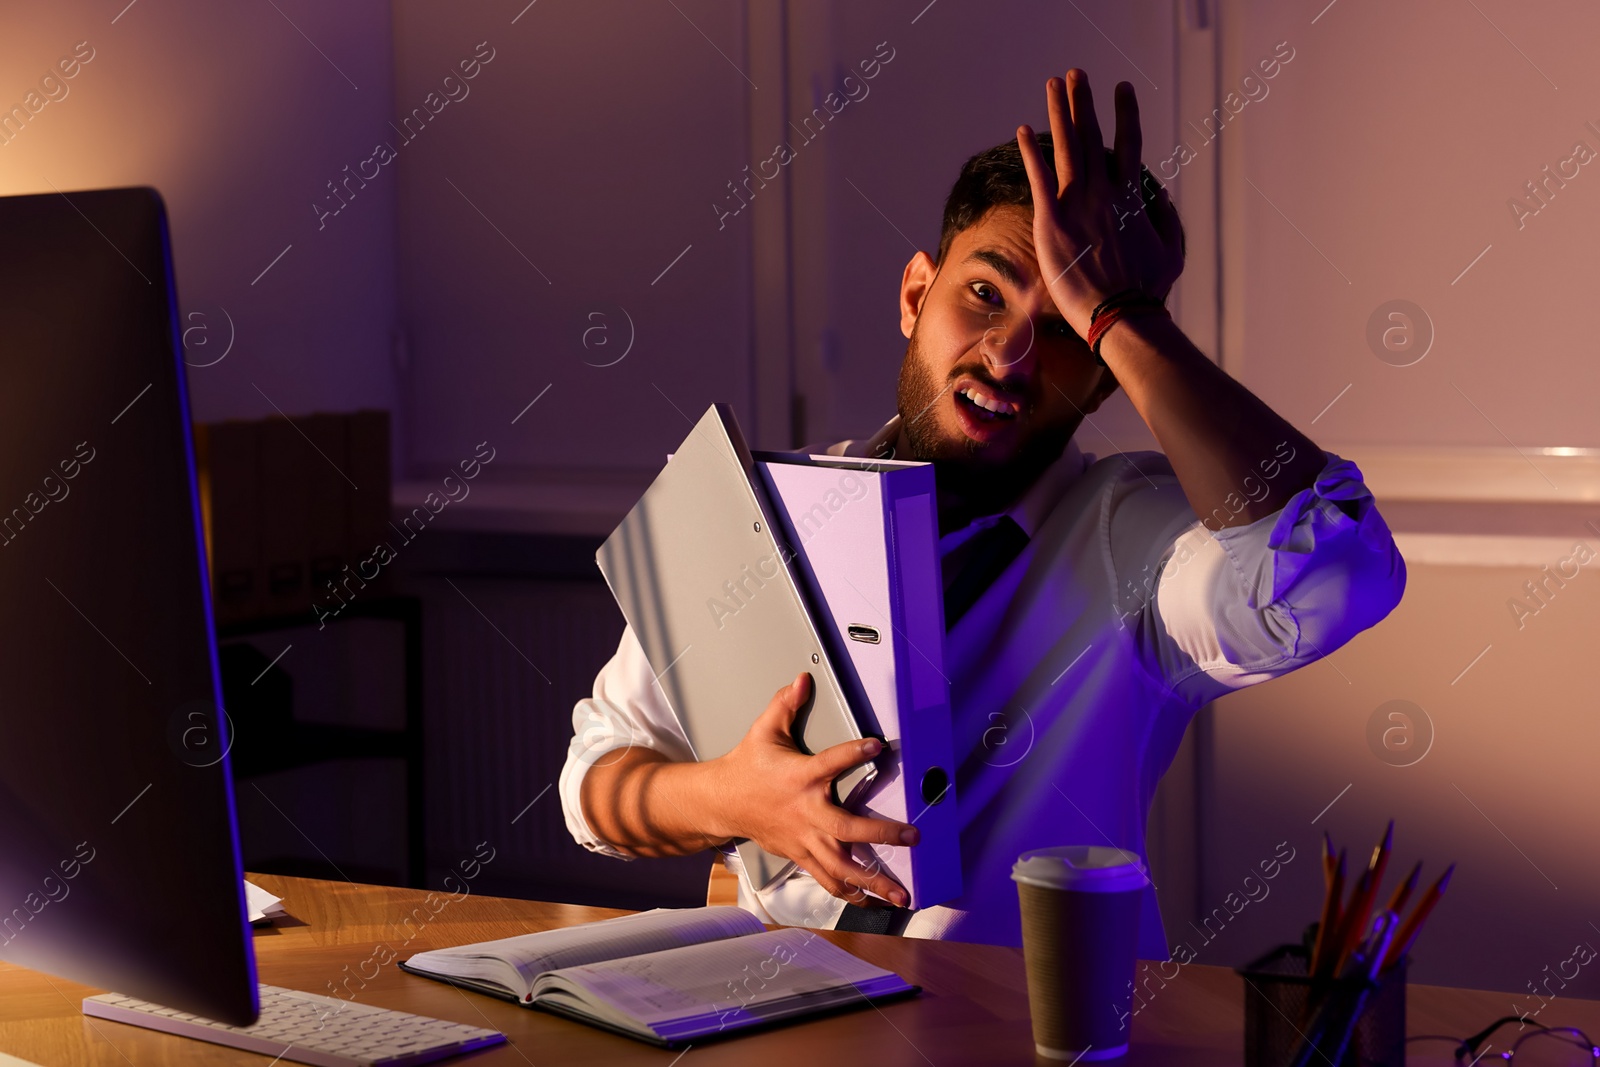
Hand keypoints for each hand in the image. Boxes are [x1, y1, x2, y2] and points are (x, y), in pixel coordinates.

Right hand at [710, 672, 917, 907]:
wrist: (722, 801)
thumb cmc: (747, 766)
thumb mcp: (764, 730)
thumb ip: (785, 704)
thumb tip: (801, 680)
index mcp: (800, 777)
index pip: (831, 762)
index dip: (853, 753)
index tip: (877, 745)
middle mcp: (806, 811)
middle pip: (847, 828)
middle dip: (881, 834)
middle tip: (911, 836)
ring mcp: (804, 838)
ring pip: (841, 865)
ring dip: (873, 880)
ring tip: (899, 893)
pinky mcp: (800, 854)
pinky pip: (827, 878)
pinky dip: (849, 892)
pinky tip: (871, 901)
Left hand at [1015, 70, 1184, 337]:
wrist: (1120, 312)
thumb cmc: (1147, 289)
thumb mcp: (1173, 251)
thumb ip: (1168, 218)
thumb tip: (1163, 194)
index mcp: (1132, 196)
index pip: (1129, 143)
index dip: (1125, 113)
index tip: (1122, 88)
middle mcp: (1104, 192)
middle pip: (1092, 135)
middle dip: (1084, 101)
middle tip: (1076, 74)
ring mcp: (1077, 204)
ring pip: (1066, 146)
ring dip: (1059, 112)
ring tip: (1054, 84)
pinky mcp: (1051, 221)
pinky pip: (1039, 177)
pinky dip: (1030, 152)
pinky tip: (1022, 128)